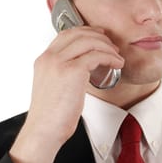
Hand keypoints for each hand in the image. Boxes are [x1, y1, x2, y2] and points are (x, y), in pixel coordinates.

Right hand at [9, 26, 123, 162]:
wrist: (44, 131)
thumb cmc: (52, 115)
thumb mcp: (54, 87)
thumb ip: (64, 73)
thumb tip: (85, 67)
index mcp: (44, 60)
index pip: (66, 34)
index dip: (86, 32)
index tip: (101, 36)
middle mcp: (49, 58)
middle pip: (79, 33)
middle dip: (100, 37)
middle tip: (113, 46)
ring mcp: (59, 63)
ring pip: (89, 42)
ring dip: (108, 47)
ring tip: (117, 57)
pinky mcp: (72, 72)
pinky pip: (97, 55)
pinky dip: (110, 57)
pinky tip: (117, 64)